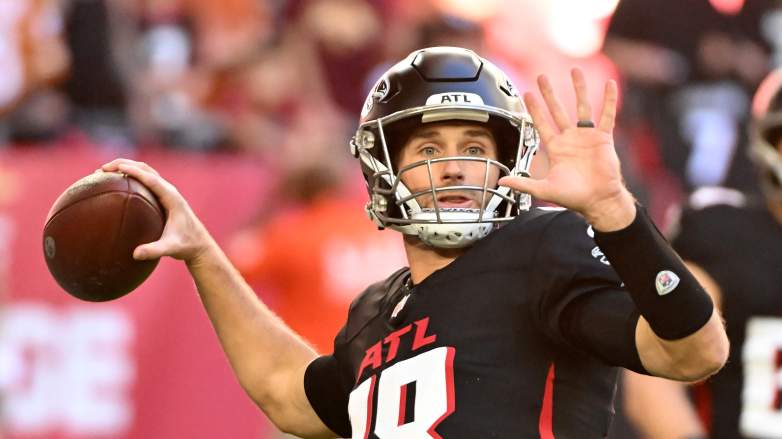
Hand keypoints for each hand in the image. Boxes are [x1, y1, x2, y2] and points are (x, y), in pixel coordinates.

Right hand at [100, 159, 213, 262]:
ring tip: (103, 173)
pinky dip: (129, 178)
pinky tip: (113, 186)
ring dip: (125, 168)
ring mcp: (165, 192)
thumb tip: (135, 254)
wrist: (199, 244)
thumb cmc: (186, 245)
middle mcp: (169, 191)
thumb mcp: (171, 249)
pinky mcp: (161, 197)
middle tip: (102, 169)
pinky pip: (144, 182)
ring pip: (144, 172)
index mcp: (172, 198)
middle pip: (145, 169)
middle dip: (124, 165)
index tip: (115, 168)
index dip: (133, 171)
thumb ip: (155, 250)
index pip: (151, 179)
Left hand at [498, 68, 635, 230]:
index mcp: (556, 148)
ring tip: (575, 71)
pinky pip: (607, 115)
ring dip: (578, 89)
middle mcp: (570, 138)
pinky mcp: (603, 138)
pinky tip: (610, 84)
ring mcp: (587, 137)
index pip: (542, 123)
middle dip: (550, 93)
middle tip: (542, 77)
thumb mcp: (544, 189)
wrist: (598, 200)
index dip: (534, 109)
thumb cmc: (574, 197)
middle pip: (558, 110)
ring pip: (582, 107)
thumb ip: (523, 184)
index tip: (527, 93)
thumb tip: (500, 182)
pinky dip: (609, 100)